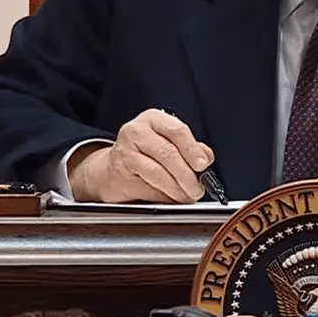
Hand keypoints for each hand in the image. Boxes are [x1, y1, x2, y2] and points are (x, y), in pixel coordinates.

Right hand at [71, 109, 214, 202]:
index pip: (177, 130)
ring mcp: (125, 150)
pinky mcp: (119, 171)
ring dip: (177, 188)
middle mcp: (137, 130)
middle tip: (197, 188)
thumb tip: (206, 157)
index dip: (192, 149)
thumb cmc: (144, 152)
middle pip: (167, 152)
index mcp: (154, 119)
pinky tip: (173, 197)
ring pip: (157, 172)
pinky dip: (164, 195)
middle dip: (186, 174)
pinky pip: (147, 185)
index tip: (203, 164)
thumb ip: (189, 148)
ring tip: (188, 195)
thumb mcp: (168, 142)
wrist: (111, 168)